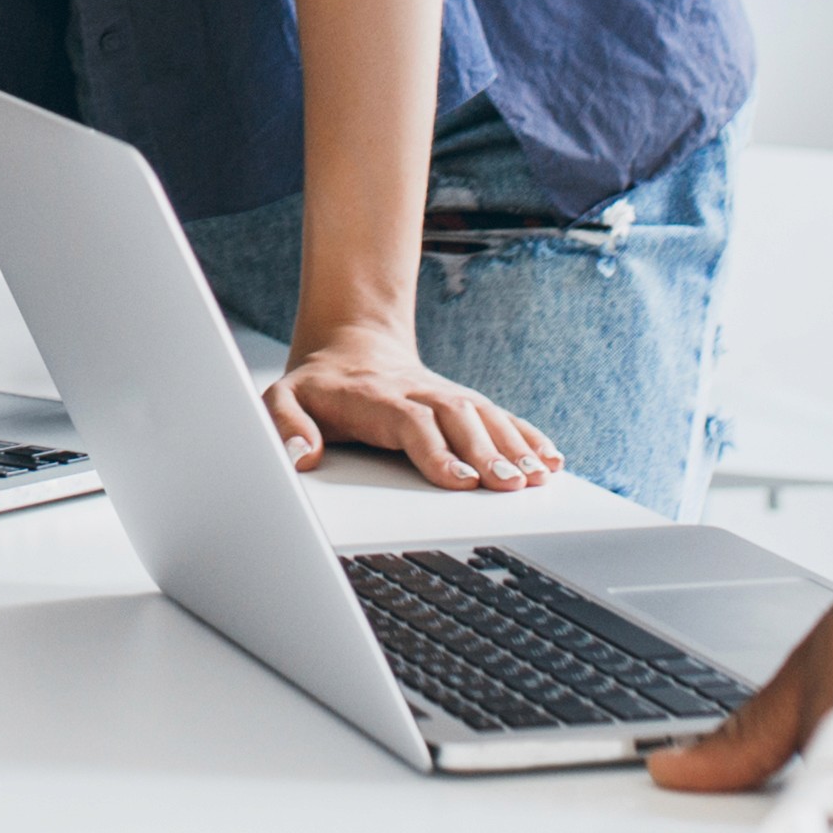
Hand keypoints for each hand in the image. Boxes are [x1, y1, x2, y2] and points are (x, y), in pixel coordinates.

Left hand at [264, 321, 560, 492]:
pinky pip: (500, 416)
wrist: (349, 345)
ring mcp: (444, 394)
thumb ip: (283, 424)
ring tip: (538, 476)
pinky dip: (527, 436)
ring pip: (484, 415)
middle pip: (457, 418)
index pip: (410, 422)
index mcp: (374, 396)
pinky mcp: (463, 402)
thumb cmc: (317, 387)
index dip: (436, 450)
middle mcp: (417, 391)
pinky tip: (551, 459)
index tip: (460, 480)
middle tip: (510, 486)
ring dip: (514, 446)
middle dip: (486, 452)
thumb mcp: (280, 398)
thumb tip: (302, 456)